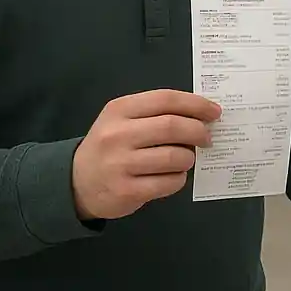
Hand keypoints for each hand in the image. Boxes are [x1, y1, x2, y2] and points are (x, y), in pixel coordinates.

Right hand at [72, 89, 221, 220]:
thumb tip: (201, 115)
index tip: (214, 112)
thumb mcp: (122, 120)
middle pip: (172, 126)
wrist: (76, 182)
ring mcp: (120, 164)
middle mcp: (118, 134)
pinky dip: (179, 179)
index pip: (165, 99)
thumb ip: (156, 113)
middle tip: (207, 138)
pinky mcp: (126, 191)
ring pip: (174, 157)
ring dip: (189, 158)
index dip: (195, 104)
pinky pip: (168, 183)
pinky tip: (173, 176)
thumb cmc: (110, 146)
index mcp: (119, 110)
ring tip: (186, 159)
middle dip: (198, 131)